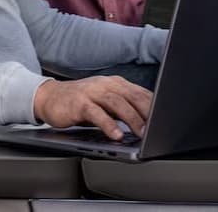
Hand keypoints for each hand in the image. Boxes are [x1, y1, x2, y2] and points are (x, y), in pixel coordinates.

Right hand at [33, 76, 152, 139]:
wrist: (49, 97)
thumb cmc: (80, 102)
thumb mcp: (105, 103)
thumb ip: (124, 108)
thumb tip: (147, 121)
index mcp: (116, 83)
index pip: (141, 93)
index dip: (156, 106)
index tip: (168, 119)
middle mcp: (106, 84)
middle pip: (133, 96)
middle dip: (148, 112)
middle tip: (159, 128)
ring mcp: (92, 92)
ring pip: (117, 103)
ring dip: (132, 118)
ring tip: (142, 133)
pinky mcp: (79, 103)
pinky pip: (96, 113)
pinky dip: (108, 124)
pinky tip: (115, 134)